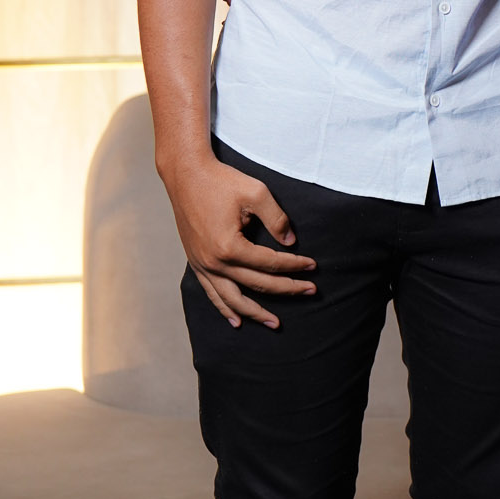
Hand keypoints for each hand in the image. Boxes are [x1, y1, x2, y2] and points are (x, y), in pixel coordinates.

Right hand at [163, 153, 316, 328]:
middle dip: (287, 289)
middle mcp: (214, 262)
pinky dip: (225, 309)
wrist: (186, 174)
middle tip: (310, 291)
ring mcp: (202, 265)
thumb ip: (276, 219)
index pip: (271, 263)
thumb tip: (290, 244)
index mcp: (229, 247)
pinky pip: (211, 293)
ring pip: (232, 299)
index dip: (295, 265)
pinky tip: (236, 321)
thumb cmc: (221, 181)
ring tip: (275, 324)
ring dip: (255, 313)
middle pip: (257, 284)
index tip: (313, 266)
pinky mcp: (196, 263)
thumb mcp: (256, 193)